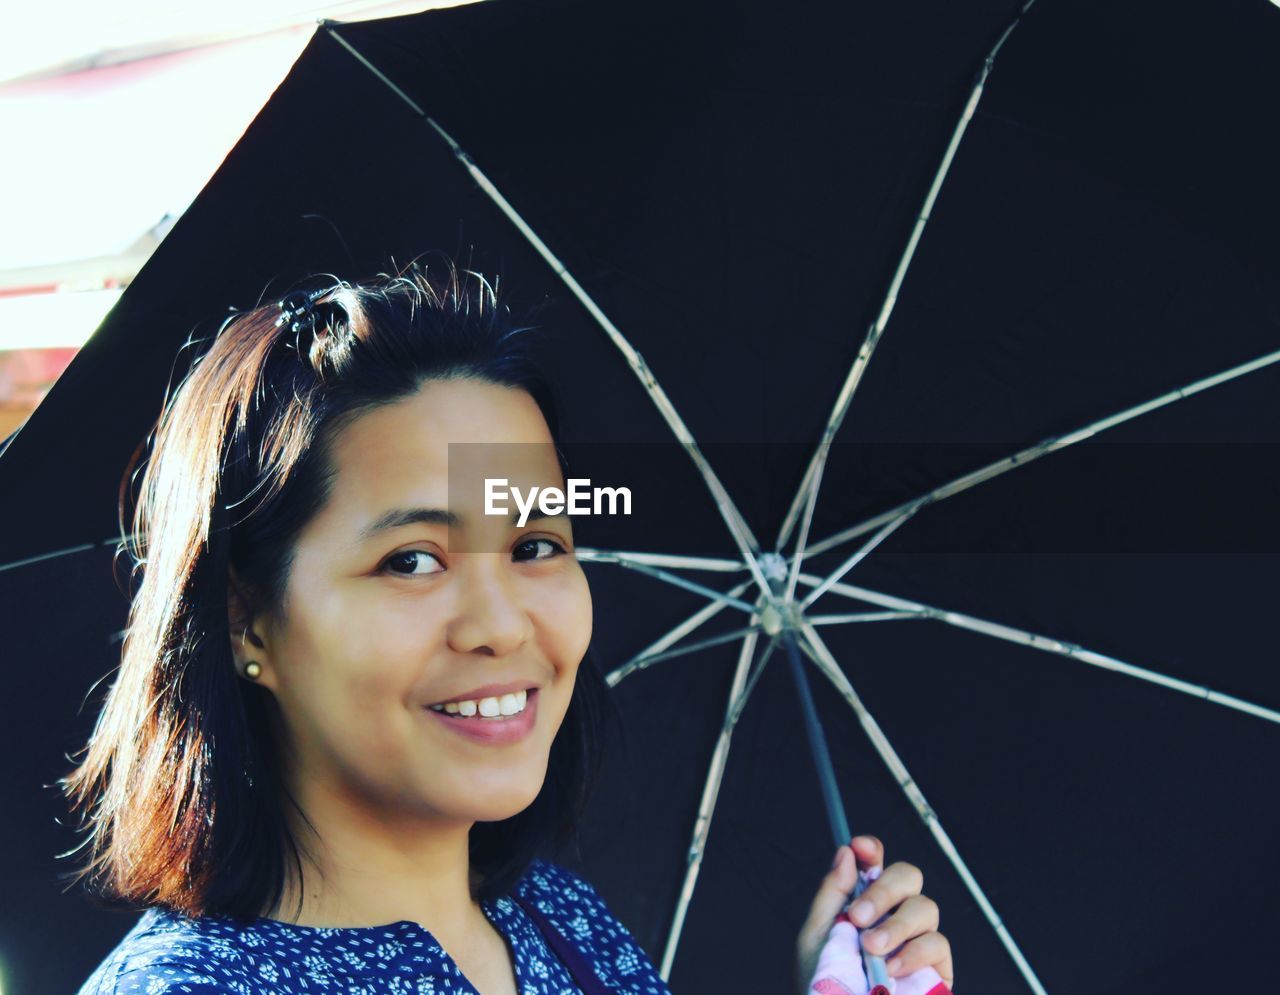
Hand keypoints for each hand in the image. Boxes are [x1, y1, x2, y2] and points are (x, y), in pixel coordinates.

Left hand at [795, 834, 954, 994]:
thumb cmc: (824, 982)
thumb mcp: (817, 937)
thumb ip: (831, 895)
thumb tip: (846, 854)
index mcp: (864, 901)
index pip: (875, 863)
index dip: (871, 850)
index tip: (860, 848)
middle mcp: (894, 913)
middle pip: (908, 876)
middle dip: (884, 889)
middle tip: (859, 916)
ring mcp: (917, 938)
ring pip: (925, 907)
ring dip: (896, 924)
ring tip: (872, 948)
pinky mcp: (936, 967)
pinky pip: (937, 943)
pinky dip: (913, 952)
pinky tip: (891, 968)